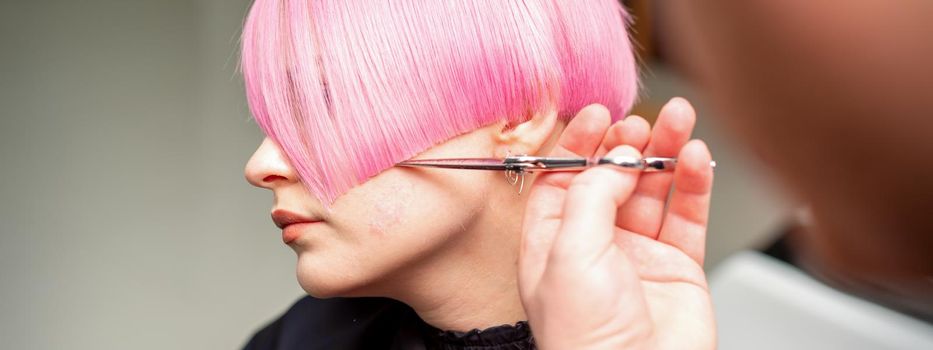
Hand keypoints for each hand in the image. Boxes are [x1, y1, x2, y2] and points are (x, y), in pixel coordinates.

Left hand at [518, 98, 715, 348]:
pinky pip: (687, 215)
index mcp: (551, 243)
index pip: (562, 179)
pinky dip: (694, 184)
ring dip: (666, 153)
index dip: (579, 144)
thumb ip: (589, 195)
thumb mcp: (569, 252)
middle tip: (642, 124)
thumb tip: (613, 161)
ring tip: (681, 121)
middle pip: (610, 179)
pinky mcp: (679, 268)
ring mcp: (638, 256)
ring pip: (653, 191)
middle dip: (627, 145)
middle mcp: (593, 247)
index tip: (598, 114)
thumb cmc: (585, 339)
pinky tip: (695, 157)